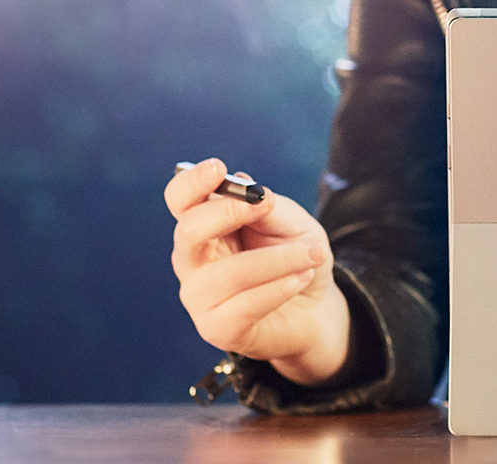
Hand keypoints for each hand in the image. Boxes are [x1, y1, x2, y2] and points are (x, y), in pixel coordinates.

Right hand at [166, 158, 350, 385]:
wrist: (316, 306)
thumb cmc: (296, 256)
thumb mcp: (292, 222)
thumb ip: (268, 206)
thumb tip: (247, 189)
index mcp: (204, 226)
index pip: (179, 201)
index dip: (192, 183)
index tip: (219, 168)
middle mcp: (193, 260)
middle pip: (188, 232)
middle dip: (227, 213)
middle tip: (266, 205)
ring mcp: (200, 297)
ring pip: (230, 274)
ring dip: (279, 259)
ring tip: (313, 255)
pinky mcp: (217, 328)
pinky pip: (245, 305)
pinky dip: (280, 287)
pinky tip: (302, 278)